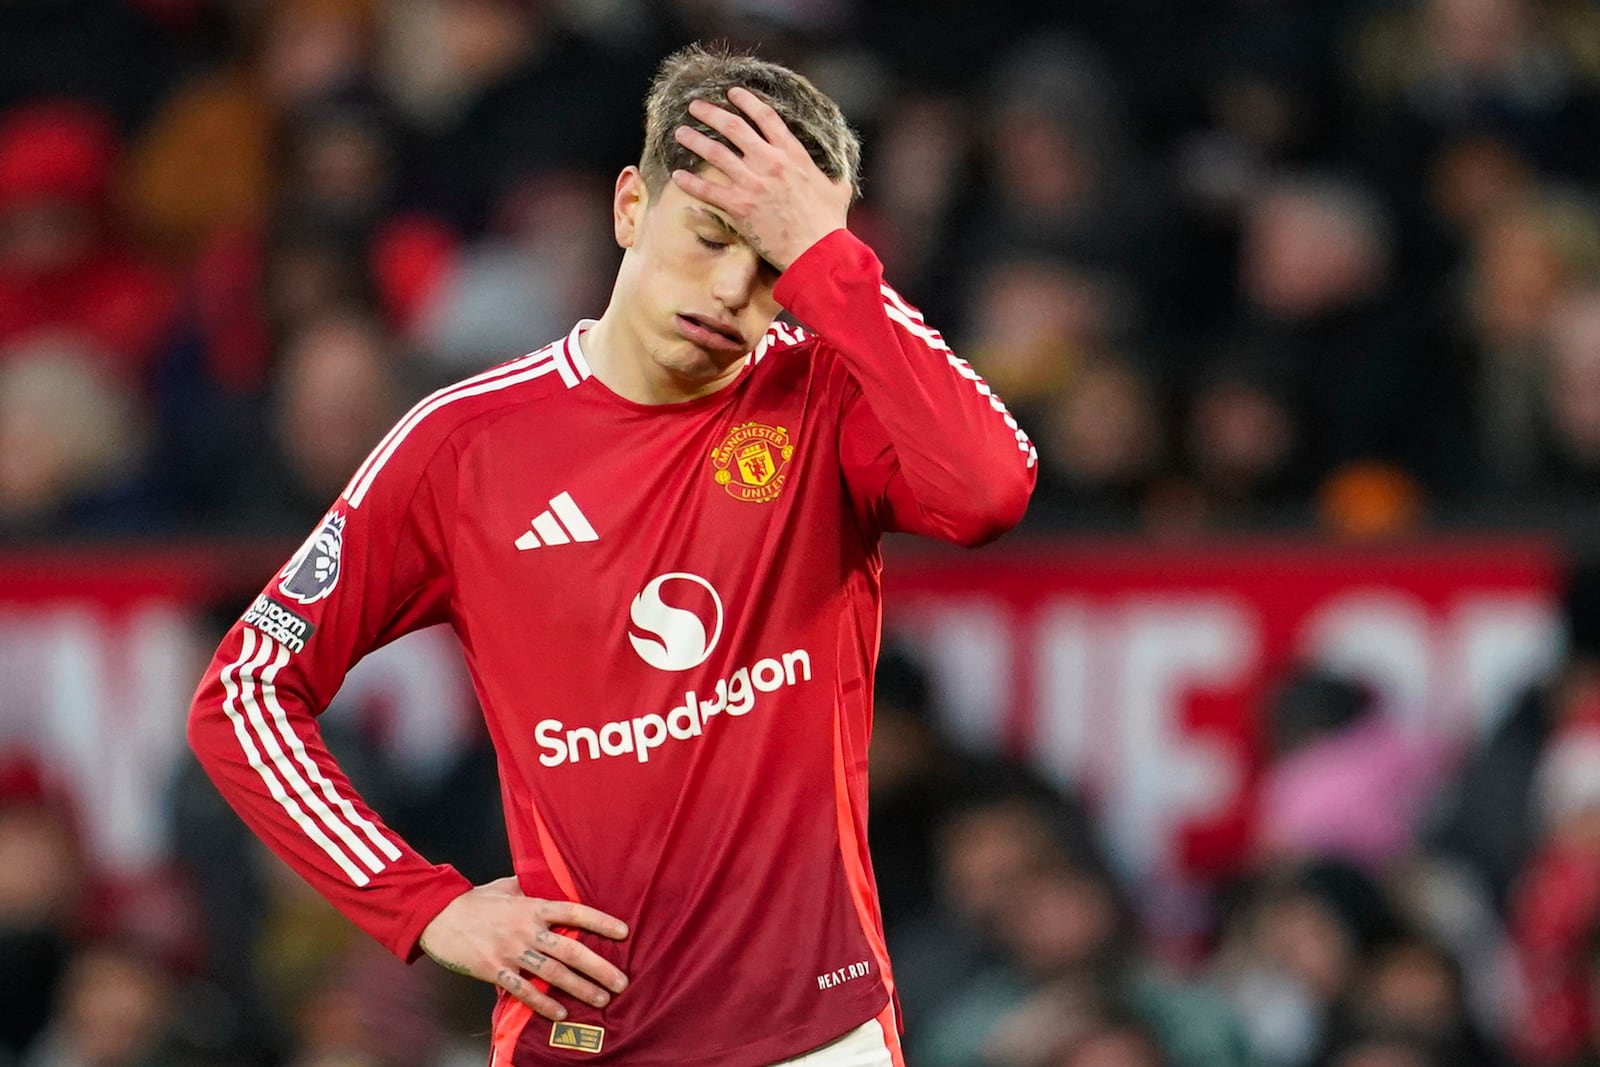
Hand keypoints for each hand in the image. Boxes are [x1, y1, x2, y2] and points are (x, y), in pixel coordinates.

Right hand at [419, 876, 628, 1021]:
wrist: (439, 917)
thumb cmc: (475, 900)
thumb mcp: (507, 886)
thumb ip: (532, 886)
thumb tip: (552, 882)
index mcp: (532, 906)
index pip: (574, 912)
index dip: (600, 922)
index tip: (623, 932)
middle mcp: (527, 930)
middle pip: (571, 949)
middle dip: (599, 967)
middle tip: (621, 981)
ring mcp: (512, 952)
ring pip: (553, 973)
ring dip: (580, 988)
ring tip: (601, 999)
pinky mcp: (495, 971)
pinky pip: (524, 991)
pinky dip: (543, 1004)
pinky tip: (560, 1013)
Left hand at [671, 86, 851, 270]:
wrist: (818, 251)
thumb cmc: (830, 224)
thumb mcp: (838, 191)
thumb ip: (835, 177)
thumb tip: (840, 175)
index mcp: (793, 154)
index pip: (766, 117)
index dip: (747, 101)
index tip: (732, 93)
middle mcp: (770, 162)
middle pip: (734, 127)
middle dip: (711, 113)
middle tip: (695, 106)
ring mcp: (753, 183)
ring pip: (716, 153)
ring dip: (695, 140)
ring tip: (680, 133)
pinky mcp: (740, 206)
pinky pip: (708, 190)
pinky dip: (690, 182)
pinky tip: (677, 175)